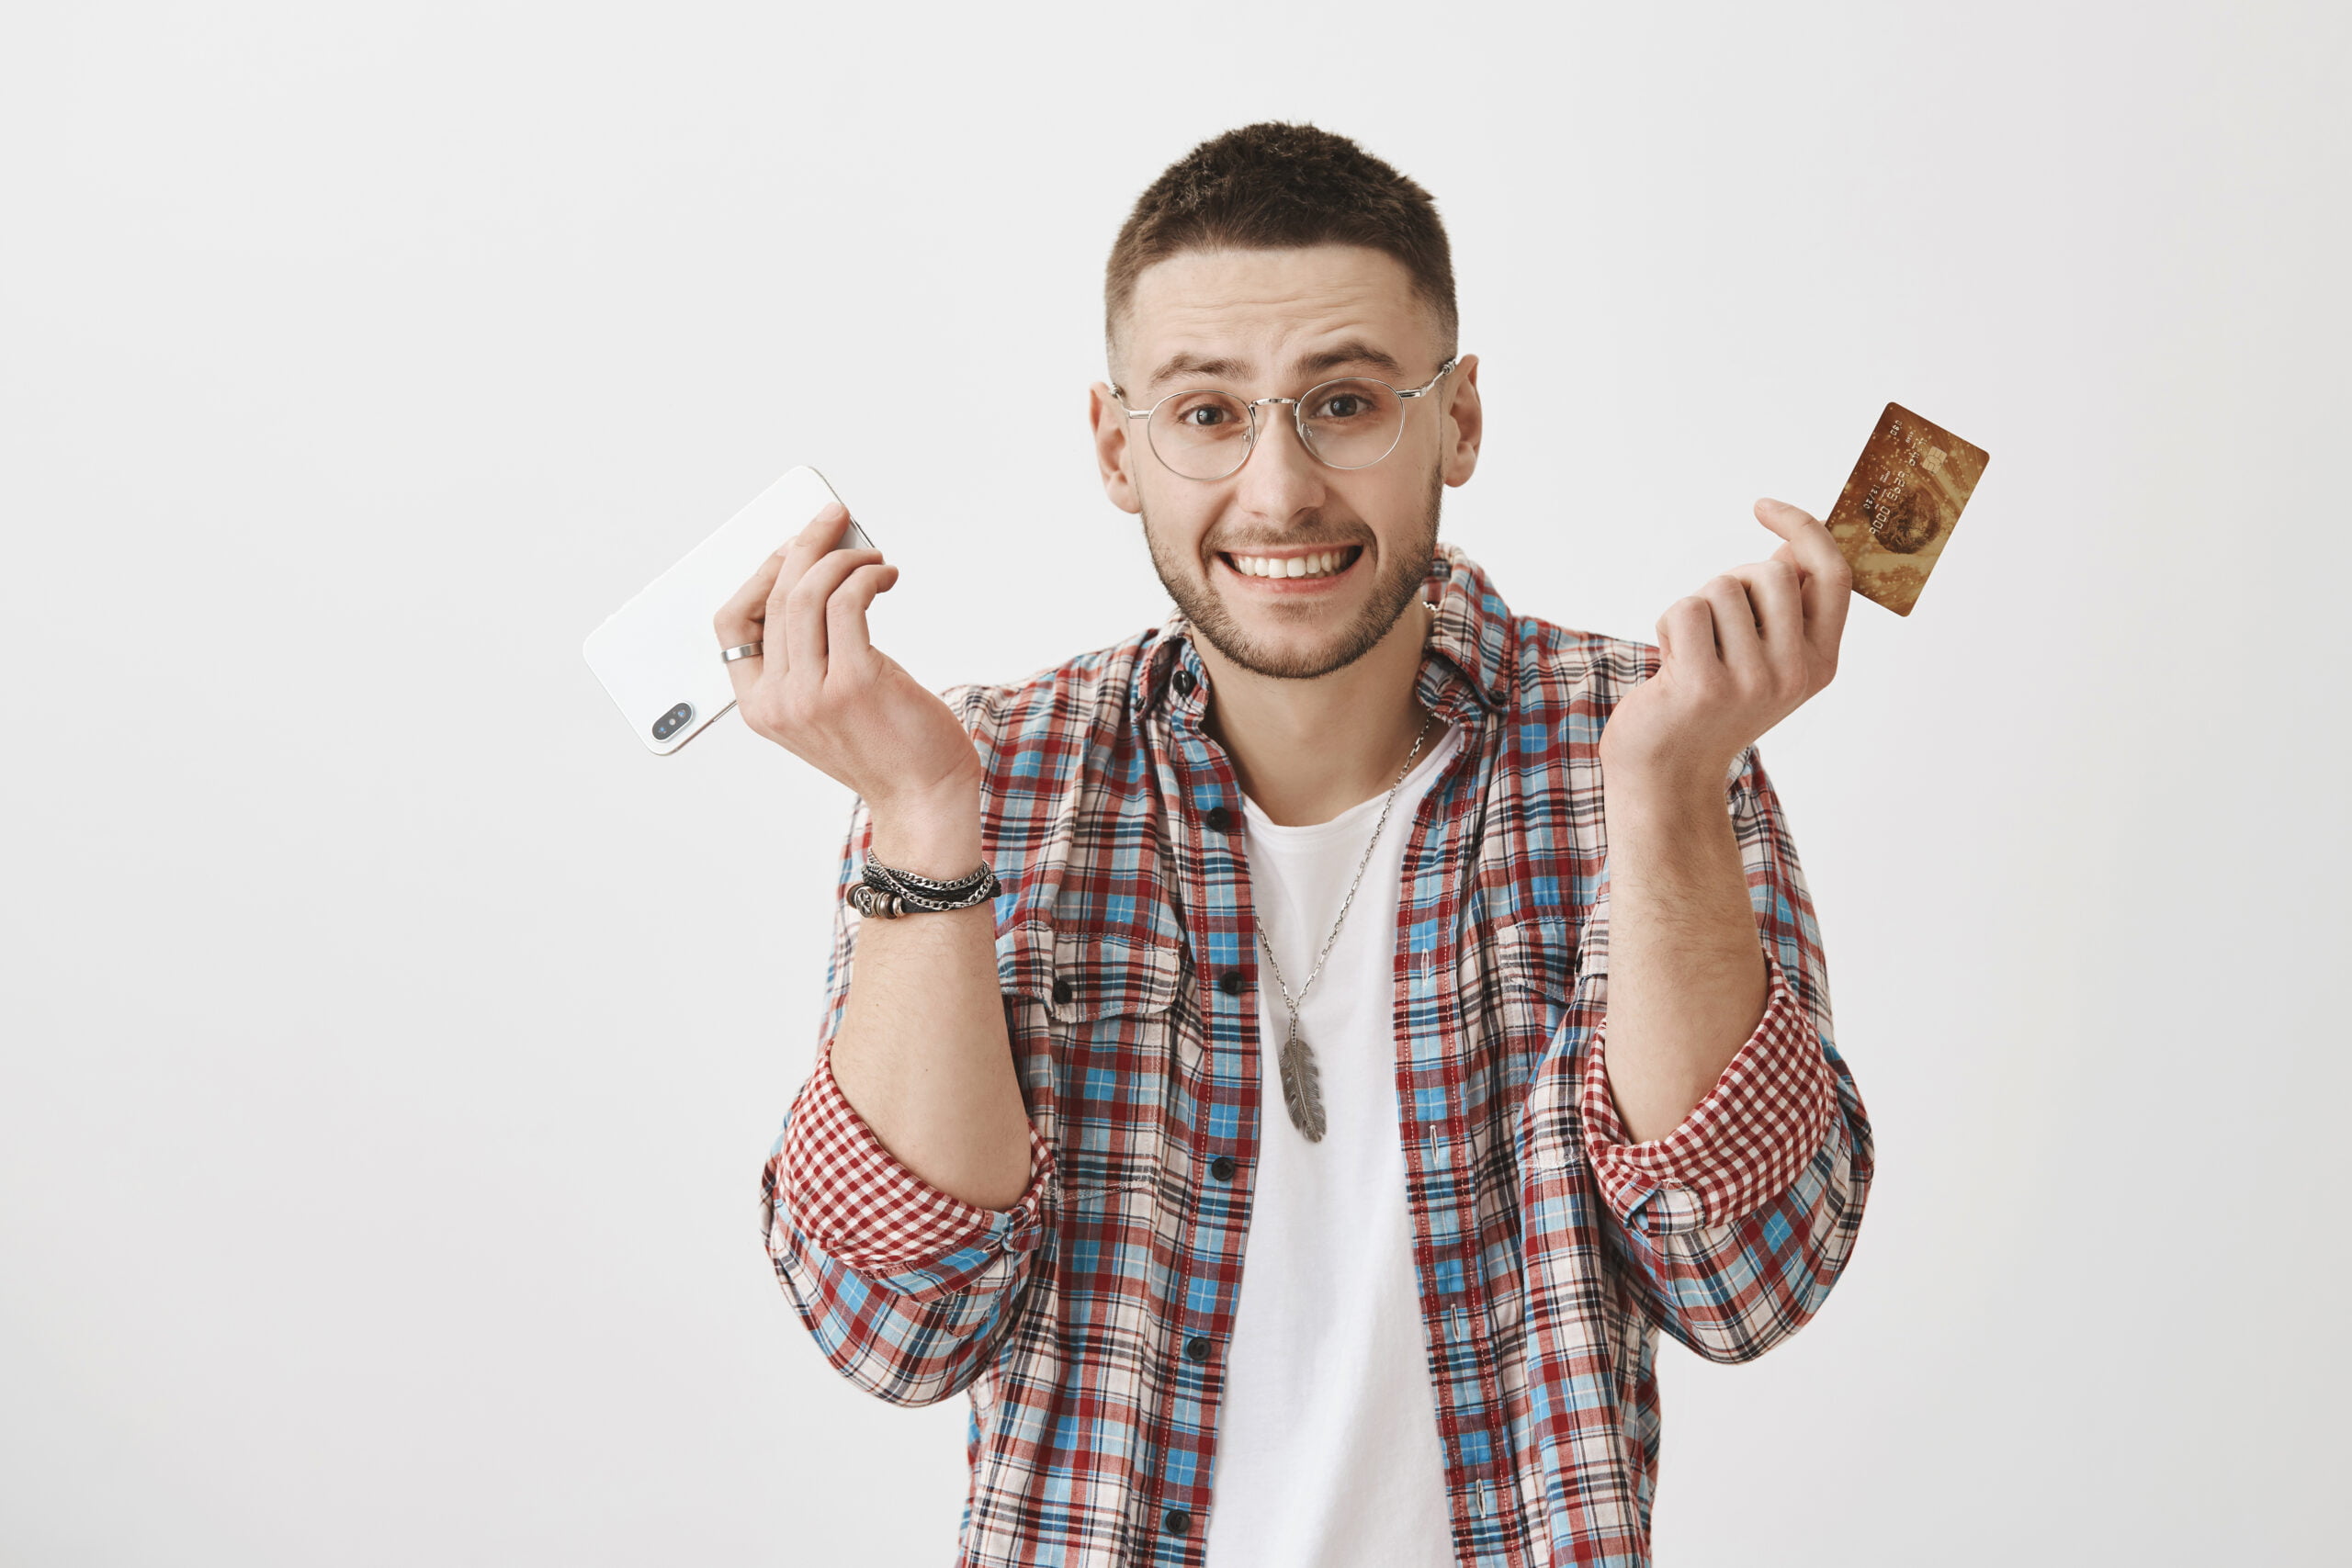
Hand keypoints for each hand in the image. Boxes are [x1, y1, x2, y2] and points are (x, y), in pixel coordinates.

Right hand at [715, 503, 983, 824]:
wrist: (922, 799)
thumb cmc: (885, 748)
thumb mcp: (826, 707)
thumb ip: (809, 656)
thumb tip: (819, 573)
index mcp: (759, 708)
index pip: (730, 624)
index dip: (758, 575)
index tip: (790, 548)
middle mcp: (778, 701)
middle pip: (774, 596)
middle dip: (803, 545)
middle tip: (832, 519)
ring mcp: (812, 693)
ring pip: (807, 592)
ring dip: (841, 557)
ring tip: (871, 556)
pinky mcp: (855, 682)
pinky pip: (847, 601)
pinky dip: (866, 576)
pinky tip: (886, 576)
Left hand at [1599, 497, 1851, 785]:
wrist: (1668, 773)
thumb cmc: (1710, 704)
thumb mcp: (1762, 657)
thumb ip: (1784, 608)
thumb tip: (1790, 547)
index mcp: (1821, 662)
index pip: (1832, 574)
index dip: (1804, 529)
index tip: (1764, 507)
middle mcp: (1796, 673)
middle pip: (1771, 572)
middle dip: (1730, 581)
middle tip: (1713, 626)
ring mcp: (1753, 682)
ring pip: (1721, 588)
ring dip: (1695, 609)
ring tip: (1691, 654)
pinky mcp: (1706, 685)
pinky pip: (1686, 610)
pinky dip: (1668, 626)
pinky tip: (1670, 664)